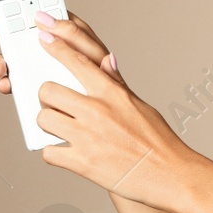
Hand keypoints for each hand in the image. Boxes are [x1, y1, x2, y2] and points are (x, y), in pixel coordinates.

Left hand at [0, 11, 199, 208]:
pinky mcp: (81, 163)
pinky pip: (49, 152)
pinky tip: (65, 151)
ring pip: (43, 119)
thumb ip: (116, 84)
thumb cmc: (158, 141)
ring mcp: (87, 137)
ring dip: (48, 124)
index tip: (44, 37)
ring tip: (59, 129)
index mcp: (112, 93)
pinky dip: (53, 152)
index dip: (56, 46)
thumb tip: (106, 61)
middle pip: (48, 90)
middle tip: (54, 105)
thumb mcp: (139, 104)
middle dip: (46, 97)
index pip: (76, 61)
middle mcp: (97, 111)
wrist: (169, 175)